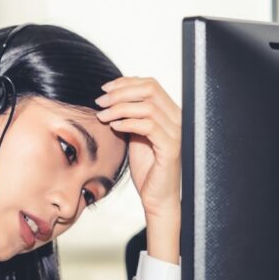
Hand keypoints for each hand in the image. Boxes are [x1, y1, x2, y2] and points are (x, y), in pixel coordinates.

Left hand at [95, 76, 181, 223]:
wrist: (156, 197)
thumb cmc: (146, 168)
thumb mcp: (134, 135)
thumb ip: (129, 116)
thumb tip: (110, 97)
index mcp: (170, 113)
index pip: (150, 85)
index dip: (126, 83)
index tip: (105, 89)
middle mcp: (177, 119)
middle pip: (150, 90)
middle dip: (121, 93)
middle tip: (101, 101)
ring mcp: (176, 133)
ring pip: (148, 107)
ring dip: (120, 108)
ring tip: (103, 116)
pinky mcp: (171, 148)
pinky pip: (149, 127)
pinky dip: (129, 123)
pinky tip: (114, 127)